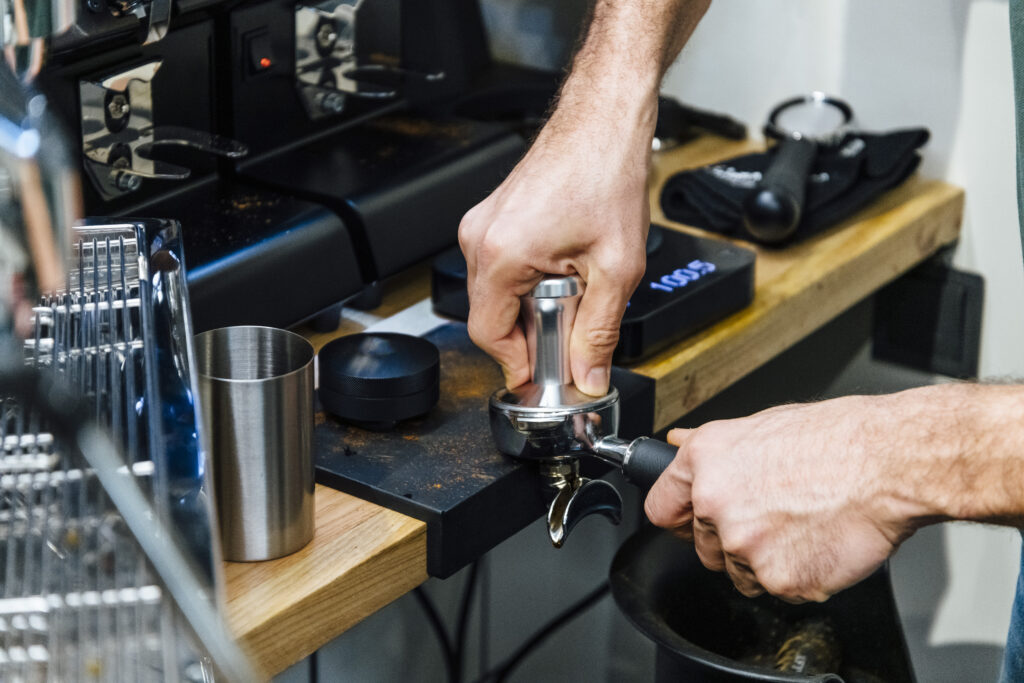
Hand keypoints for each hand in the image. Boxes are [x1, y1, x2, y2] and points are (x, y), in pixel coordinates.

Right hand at [458, 114, 650, 394]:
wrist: (604, 120)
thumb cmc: (606, 172)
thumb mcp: (616, 268)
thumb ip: (600, 331)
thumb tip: (589, 374)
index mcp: (500, 253)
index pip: (488, 335)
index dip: (517, 364)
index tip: (542, 378)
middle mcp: (480, 237)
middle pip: (491, 315)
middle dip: (531, 334)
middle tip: (572, 337)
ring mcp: (483, 223)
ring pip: (498, 292)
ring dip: (533, 305)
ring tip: (576, 291)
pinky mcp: (494, 216)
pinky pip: (503, 265)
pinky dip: (530, 280)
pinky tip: (566, 269)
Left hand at [644, 396, 922, 602]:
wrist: (887, 463)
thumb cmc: (836, 439)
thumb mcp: (761, 425)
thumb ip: (712, 448)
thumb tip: (677, 445)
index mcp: (705, 462)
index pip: (661, 507)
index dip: (678, 517)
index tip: (689, 522)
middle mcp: (715, 503)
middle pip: (703, 547)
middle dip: (731, 540)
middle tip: (773, 518)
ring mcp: (745, 545)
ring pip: (740, 572)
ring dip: (765, 561)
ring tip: (802, 526)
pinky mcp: (778, 579)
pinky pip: (778, 590)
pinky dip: (800, 575)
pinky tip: (819, 542)